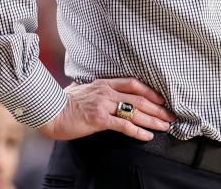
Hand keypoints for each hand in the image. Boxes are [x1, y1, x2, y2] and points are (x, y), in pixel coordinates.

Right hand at [37, 77, 175, 141]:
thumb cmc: (64, 103)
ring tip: (165, 126)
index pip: (134, 84)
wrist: (50, 112)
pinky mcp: (98, 119)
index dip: (151, 91)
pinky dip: (138, 131)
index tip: (162, 99)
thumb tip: (104, 90)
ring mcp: (103, 105)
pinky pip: (123, 125)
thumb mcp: (83, 90)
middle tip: (171, 116)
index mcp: (104, 83)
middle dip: (158, 108)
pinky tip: (147, 136)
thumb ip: (97, 90)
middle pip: (139, 98)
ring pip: (135, 111)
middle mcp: (106, 91)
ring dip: (153, 120)